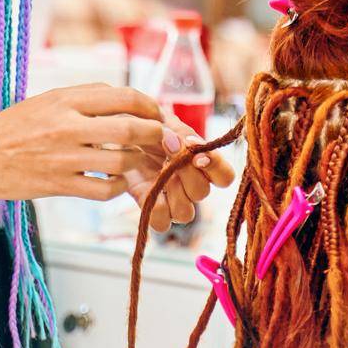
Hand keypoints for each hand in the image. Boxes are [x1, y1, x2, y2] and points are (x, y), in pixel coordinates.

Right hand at [0, 83, 170, 201]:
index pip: (123, 97)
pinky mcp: (58, 185)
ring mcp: (63, 157)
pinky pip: (104, 189)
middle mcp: (67, 125)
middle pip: (129, 128)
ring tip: (137, 161)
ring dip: (137, 162)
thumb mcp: (47, 100)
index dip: (149, 106)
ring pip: (121, 161)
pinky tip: (115, 182)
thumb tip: (126, 100)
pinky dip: (117, 186)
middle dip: (155, 135)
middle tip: (164, 140)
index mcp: (65, 98)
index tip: (158, 114)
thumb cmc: (13, 127)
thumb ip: (85, 98)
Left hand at [126, 108, 235, 232]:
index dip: (215, 167)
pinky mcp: (150, 208)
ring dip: (172, 192)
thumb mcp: (168, 123)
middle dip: (186, 171)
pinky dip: (155, 208)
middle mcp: (192, 187)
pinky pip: (161, 223)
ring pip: (185, 213)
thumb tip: (188, 145)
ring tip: (159, 171)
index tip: (195, 150)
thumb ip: (182, 133)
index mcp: (204, 166)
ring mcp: (172, 201)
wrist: (121, 136)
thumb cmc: (150, 128)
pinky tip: (148, 187)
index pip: (225, 177)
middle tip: (168, 148)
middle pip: (202, 192)